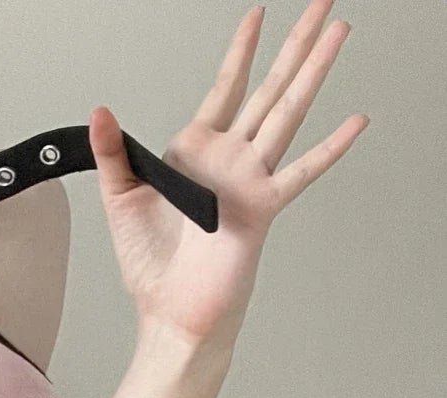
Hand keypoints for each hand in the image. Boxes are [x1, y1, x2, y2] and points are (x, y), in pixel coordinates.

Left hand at [89, 0, 367, 352]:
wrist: (169, 311)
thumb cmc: (151, 266)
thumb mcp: (121, 199)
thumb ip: (113, 154)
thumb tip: (98, 114)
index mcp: (196, 154)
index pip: (225, 88)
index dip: (242, 50)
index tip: (257, 15)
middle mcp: (229, 161)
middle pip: (270, 88)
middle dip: (295, 44)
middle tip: (321, 4)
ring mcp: (250, 180)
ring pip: (289, 112)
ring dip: (314, 71)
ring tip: (338, 32)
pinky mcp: (262, 207)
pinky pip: (302, 172)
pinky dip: (330, 148)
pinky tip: (356, 121)